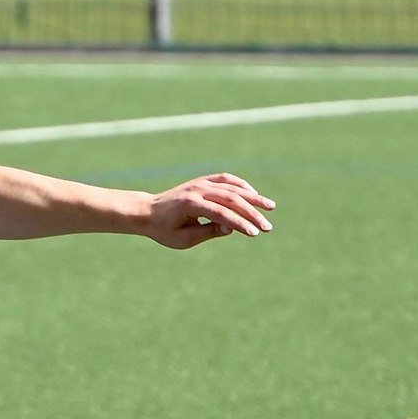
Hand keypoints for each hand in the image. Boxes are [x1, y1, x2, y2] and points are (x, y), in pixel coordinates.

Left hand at [145, 173, 275, 248]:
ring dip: (253, 197)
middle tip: (268, 227)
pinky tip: (253, 194)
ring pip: (232, 188)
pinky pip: (225, 179)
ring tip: (270, 207)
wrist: (147, 211)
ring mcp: (200, 183)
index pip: (221, 213)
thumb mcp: (184, 239)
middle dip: (252, 213)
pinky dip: (241, 185)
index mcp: (191, 205)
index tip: (254, 233)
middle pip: (231, 200)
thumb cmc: (164, 229)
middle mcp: (197, 190)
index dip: (239, 223)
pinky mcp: (202, 181)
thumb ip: (209, 231)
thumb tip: (232, 226)